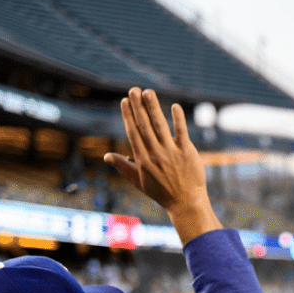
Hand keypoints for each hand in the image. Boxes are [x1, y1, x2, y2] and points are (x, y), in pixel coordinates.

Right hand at [107, 88, 221, 243]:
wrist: (186, 202)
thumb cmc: (161, 192)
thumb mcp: (138, 181)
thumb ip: (123, 166)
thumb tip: (107, 156)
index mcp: (142, 159)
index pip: (133, 132)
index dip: (128, 115)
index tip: (124, 101)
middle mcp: (155, 153)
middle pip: (144, 125)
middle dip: (137, 106)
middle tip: (133, 89)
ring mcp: (171, 152)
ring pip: (160, 126)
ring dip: (153, 108)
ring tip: (148, 92)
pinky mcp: (187, 152)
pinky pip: (182, 132)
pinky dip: (178, 119)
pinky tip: (174, 106)